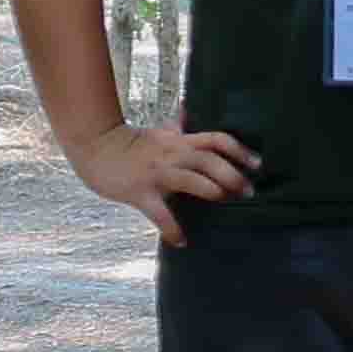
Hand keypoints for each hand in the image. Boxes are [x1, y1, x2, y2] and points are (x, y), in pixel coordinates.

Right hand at [66, 118, 257, 248]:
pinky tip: (180, 241)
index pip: (217, 140)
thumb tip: (187, 111)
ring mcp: (156, 173)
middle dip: (233, 174)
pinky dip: (171, 228)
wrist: (93, 147)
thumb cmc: (129, 143)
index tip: (258, 164)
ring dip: (212, 191)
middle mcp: (172, 155)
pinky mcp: (139, 192)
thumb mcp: (158, 134)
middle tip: (249, 192)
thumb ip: (176, 127)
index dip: (239, 150)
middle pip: (209, 159)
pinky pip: (159, 212)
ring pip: (191, 179)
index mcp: (180, 142)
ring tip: (225, 202)